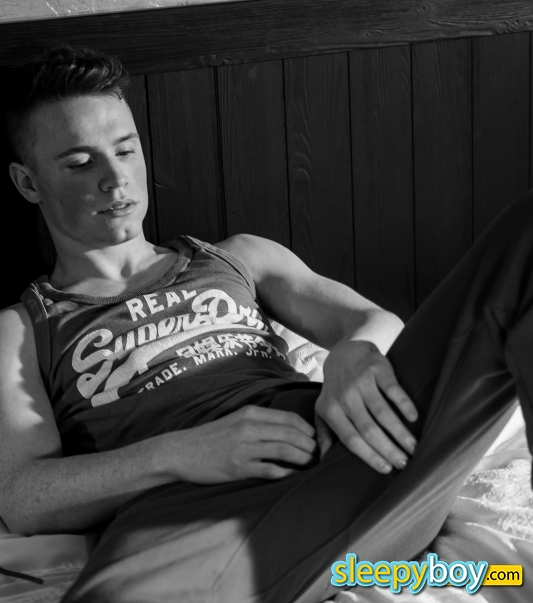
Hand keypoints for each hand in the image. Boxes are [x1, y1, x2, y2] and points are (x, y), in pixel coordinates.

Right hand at [165, 405, 316, 482]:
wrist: (181, 451)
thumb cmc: (211, 437)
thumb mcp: (236, 420)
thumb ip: (260, 422)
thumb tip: (289, 431)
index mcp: (250, 413)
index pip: (290, 418)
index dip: (308, 429)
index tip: (316, 439)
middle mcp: (249, 427)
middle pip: (291, 434)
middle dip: (310, 445)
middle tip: (319, 455)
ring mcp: (244, 448)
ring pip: (285, 450)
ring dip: (303, 459)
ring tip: (312, 466)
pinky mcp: (238, 467)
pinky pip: (270, 470)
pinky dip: (286, 473)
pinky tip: (293, 476)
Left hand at [314, 339, 417, 472]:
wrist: (344, 353)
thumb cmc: (335, 389)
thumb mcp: (322, 410)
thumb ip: (324, 434)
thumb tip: (323, 461)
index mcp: (330, 410)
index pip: (350, 438)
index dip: (369, 455)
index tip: (386, 469)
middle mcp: (344, 396)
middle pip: (368, 429)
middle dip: (388, 449)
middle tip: (405, 462)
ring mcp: (360, 381)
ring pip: (382, 412)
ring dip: (399, 432)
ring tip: (413, 446)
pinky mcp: (376, 369)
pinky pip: (393, 390)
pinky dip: (404, 404)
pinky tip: (413, 418)